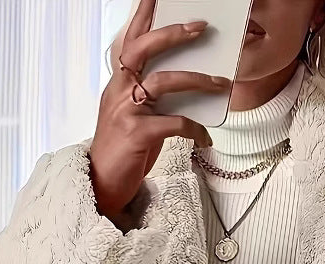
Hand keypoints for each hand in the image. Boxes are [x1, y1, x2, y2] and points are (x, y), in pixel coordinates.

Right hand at [89, 0, 230, 219]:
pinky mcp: (138, 134)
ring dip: (198, 79)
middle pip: (145, 48)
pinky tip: (207, 137)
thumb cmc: (122, 150)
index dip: (143, 14)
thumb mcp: (133, 117)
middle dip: (174, 34)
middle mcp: (120, 90)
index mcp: (119, 82)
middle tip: (201, 27)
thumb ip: (152, 97)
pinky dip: (195, 129)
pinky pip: (176, 124)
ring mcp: (127, 111)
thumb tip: (188, 85)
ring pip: (166, 82)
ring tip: (222, 83)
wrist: (102, 184)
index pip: (131, 39)